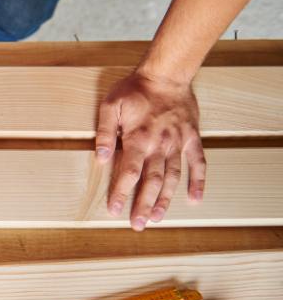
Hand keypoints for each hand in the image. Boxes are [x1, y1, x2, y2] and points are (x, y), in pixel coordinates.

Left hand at [95, 69, 205, 230]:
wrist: (166, 74)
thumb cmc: (134, 89)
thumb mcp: (110, 105)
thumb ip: (104, 132)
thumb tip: (99, 157)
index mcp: (138, 139)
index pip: (128, 172)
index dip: (122, 193)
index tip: (115, 211)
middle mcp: (159, 145)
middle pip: (152, 181)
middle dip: (143, 204)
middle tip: (138, 225)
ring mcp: (178, 143)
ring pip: (173, 176)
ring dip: (166, 199)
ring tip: (157, 218)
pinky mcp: (191, 138)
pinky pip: (198, 162)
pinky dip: (198, 181)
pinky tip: (195, 199)